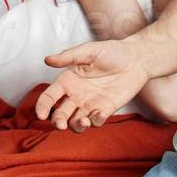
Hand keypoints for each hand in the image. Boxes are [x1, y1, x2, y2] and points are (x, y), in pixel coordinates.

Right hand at [35, 39, 151, 131]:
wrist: (136, 59)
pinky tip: (99, 114)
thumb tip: (47, 59)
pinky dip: (95, 121)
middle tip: (60, 124)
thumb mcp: (89, 50)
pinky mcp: (105, 110)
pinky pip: (96, 121)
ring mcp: (90, 104)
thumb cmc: (112, 51)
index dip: (42, 106)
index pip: (49, 96)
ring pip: (76, 122)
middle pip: (60, 114)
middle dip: (58, 121)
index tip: (41, 115)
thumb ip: (69, 56)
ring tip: (82, 121)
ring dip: (76, 126)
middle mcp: (76, 95)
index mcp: (68, 80)